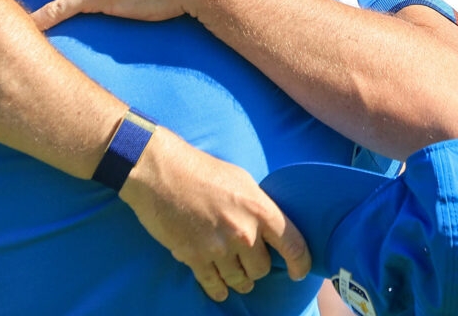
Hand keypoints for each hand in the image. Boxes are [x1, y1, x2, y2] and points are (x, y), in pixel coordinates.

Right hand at [119, 128, 310, 300]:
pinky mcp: (194, 256)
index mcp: (259, 209)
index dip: (301, 264)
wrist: (157, 170)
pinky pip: (213, 284)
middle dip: (256, 267)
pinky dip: (218, 289)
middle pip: (262, 268)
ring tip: (237, 278)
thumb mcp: (239, 179)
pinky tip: (220, 289)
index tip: (298, 272)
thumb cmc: (198, 168)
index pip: (294, 246)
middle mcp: (243, 231)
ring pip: (240, 280)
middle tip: (247, 261)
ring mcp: (218, 246)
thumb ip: (257, 206)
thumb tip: (269, 227)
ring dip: (239, 280)